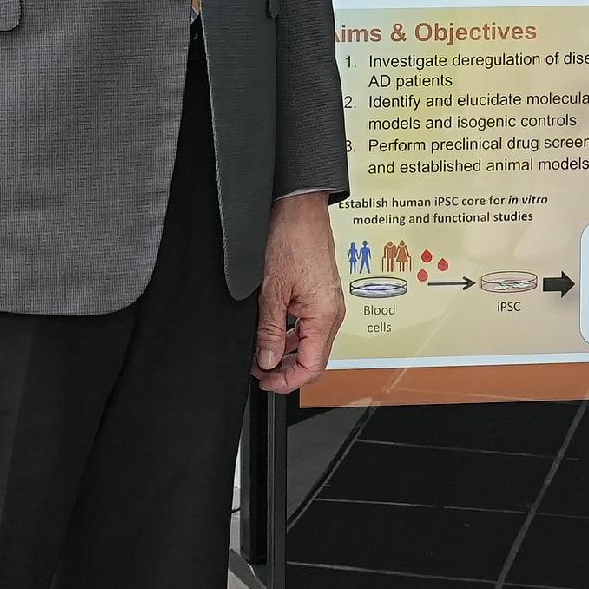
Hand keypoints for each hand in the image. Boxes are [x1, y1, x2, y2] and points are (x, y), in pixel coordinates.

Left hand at [254, 191, 339, 393]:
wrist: (299, 206)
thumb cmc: (291, 238)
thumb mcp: (272, 289)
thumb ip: (270, 329)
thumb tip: (267, 360)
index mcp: (325, 315)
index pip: (312, 366)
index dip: (287, 380)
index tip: (264, 382)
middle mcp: (332, 311)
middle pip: (312, 357)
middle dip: (284, 368)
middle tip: (256, 369)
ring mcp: (327, 302)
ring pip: (309, 341)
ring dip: (284, 351)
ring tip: (258, 351)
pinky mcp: (320, 292)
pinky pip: (308, 323)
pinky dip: (290, 332)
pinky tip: (270, 331)